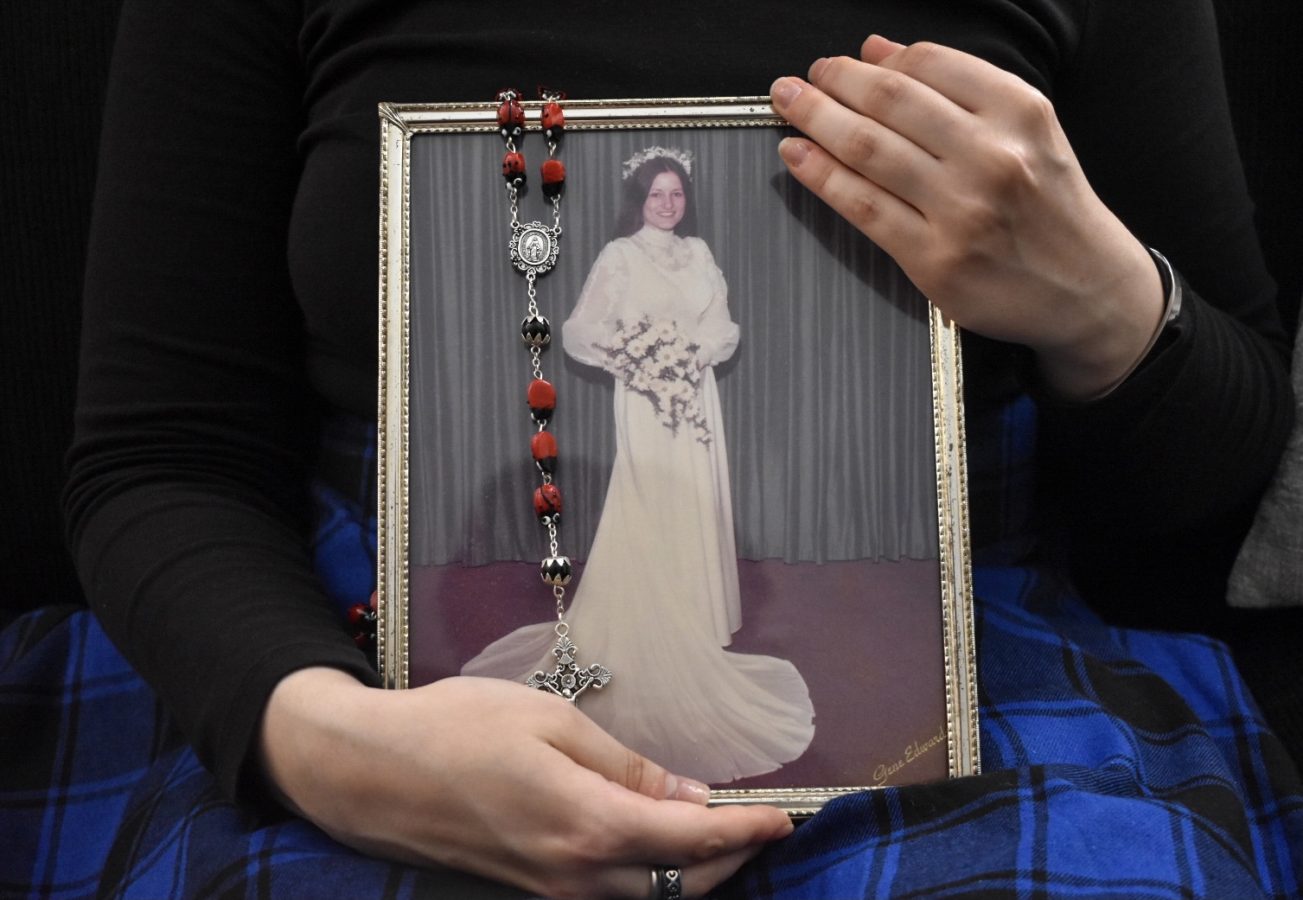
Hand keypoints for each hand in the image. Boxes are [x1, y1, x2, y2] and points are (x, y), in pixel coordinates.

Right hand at [260, 668, 792, 897]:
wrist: (371, 773)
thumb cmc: (457, 729)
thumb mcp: (549, 722)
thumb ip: (625, 766)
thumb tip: (687, 795)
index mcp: (586, 824)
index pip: (691, 841)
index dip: (745, 831)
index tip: (785, 819)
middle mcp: (576, 874)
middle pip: (680, 884)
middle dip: (731, 859)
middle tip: (764, 824)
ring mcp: (552, 890)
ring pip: (649, 897)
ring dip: (696, 872)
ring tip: (726, 834)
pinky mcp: (533, 889)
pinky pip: (612, 896)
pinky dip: (653, 876)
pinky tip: (662, 844)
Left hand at [770, 36, 1164, 399]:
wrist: (1089, 289)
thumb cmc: (1049, 207)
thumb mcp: (1026, 132)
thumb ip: (957, 88)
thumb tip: (878, 50)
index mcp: (1019, 112)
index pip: (929, 64)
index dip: (872, 60)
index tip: (842, 61)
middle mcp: (992, 156)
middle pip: (890, 101)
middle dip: (833, 82)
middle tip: (798, 80)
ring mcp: (961, 210)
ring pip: (868, 149)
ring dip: (816, 119)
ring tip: (788, 104)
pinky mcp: (935, 259)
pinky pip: (863, 207)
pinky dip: (821, 176)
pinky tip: (796, 156)